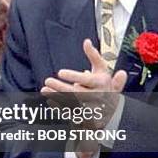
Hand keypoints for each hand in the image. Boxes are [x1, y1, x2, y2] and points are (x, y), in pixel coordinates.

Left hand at [41, 39, 126, 157]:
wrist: (113, 108)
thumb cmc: (104, 84)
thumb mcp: (102, 69)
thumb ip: (95, 56)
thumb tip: (86, 41)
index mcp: (102, 84)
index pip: (87, 80)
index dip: (74, 76)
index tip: (60, 72)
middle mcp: (97, 96)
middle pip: (77, 93)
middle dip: (61, 87)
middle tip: (47, 81)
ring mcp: (91, 107)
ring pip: (72, 103)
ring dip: (57, 96)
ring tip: (44, 89)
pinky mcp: (86, 115)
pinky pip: (71, 112)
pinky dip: (60, 107)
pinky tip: (50, 100)